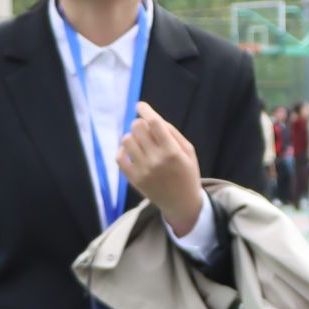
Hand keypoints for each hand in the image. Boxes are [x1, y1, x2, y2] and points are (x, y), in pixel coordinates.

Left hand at [116, 103, 203, 233]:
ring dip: (132, 136)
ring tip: (140, 142)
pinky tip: (131, 152)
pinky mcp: (133, 178)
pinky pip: (119, 157)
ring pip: (126, 140)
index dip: (146, 110)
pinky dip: (123, 150)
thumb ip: (173, 134)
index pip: (154, 123)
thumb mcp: (189, 152)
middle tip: (145, 129)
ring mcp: (142, 169)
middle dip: (140, 124)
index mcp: (172, 152)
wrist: (181, 203)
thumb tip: (153, 118)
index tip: (140, 105)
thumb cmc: (188, 174)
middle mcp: (155, 159)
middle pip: (137, 128)